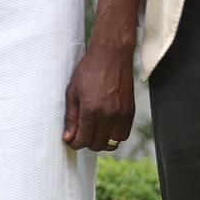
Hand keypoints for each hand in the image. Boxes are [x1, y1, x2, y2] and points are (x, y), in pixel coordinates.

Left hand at [62, 37, 135, 152]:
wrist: (112, 55)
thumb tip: (68, 137)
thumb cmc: (89, 70)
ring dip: (101, 141)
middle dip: (86, 143)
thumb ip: (71, 117)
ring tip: (94, 131)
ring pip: (112, 143)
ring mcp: (121, 114)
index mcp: (91, 109)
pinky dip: (114, 136)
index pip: (83, 139)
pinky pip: (123, 135)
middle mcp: (108, 114)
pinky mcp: (130, 111)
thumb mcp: (73, 91)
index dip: (75, 143)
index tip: (71, 139)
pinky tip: (106, 127)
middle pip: (97, 144)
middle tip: (81, 134)